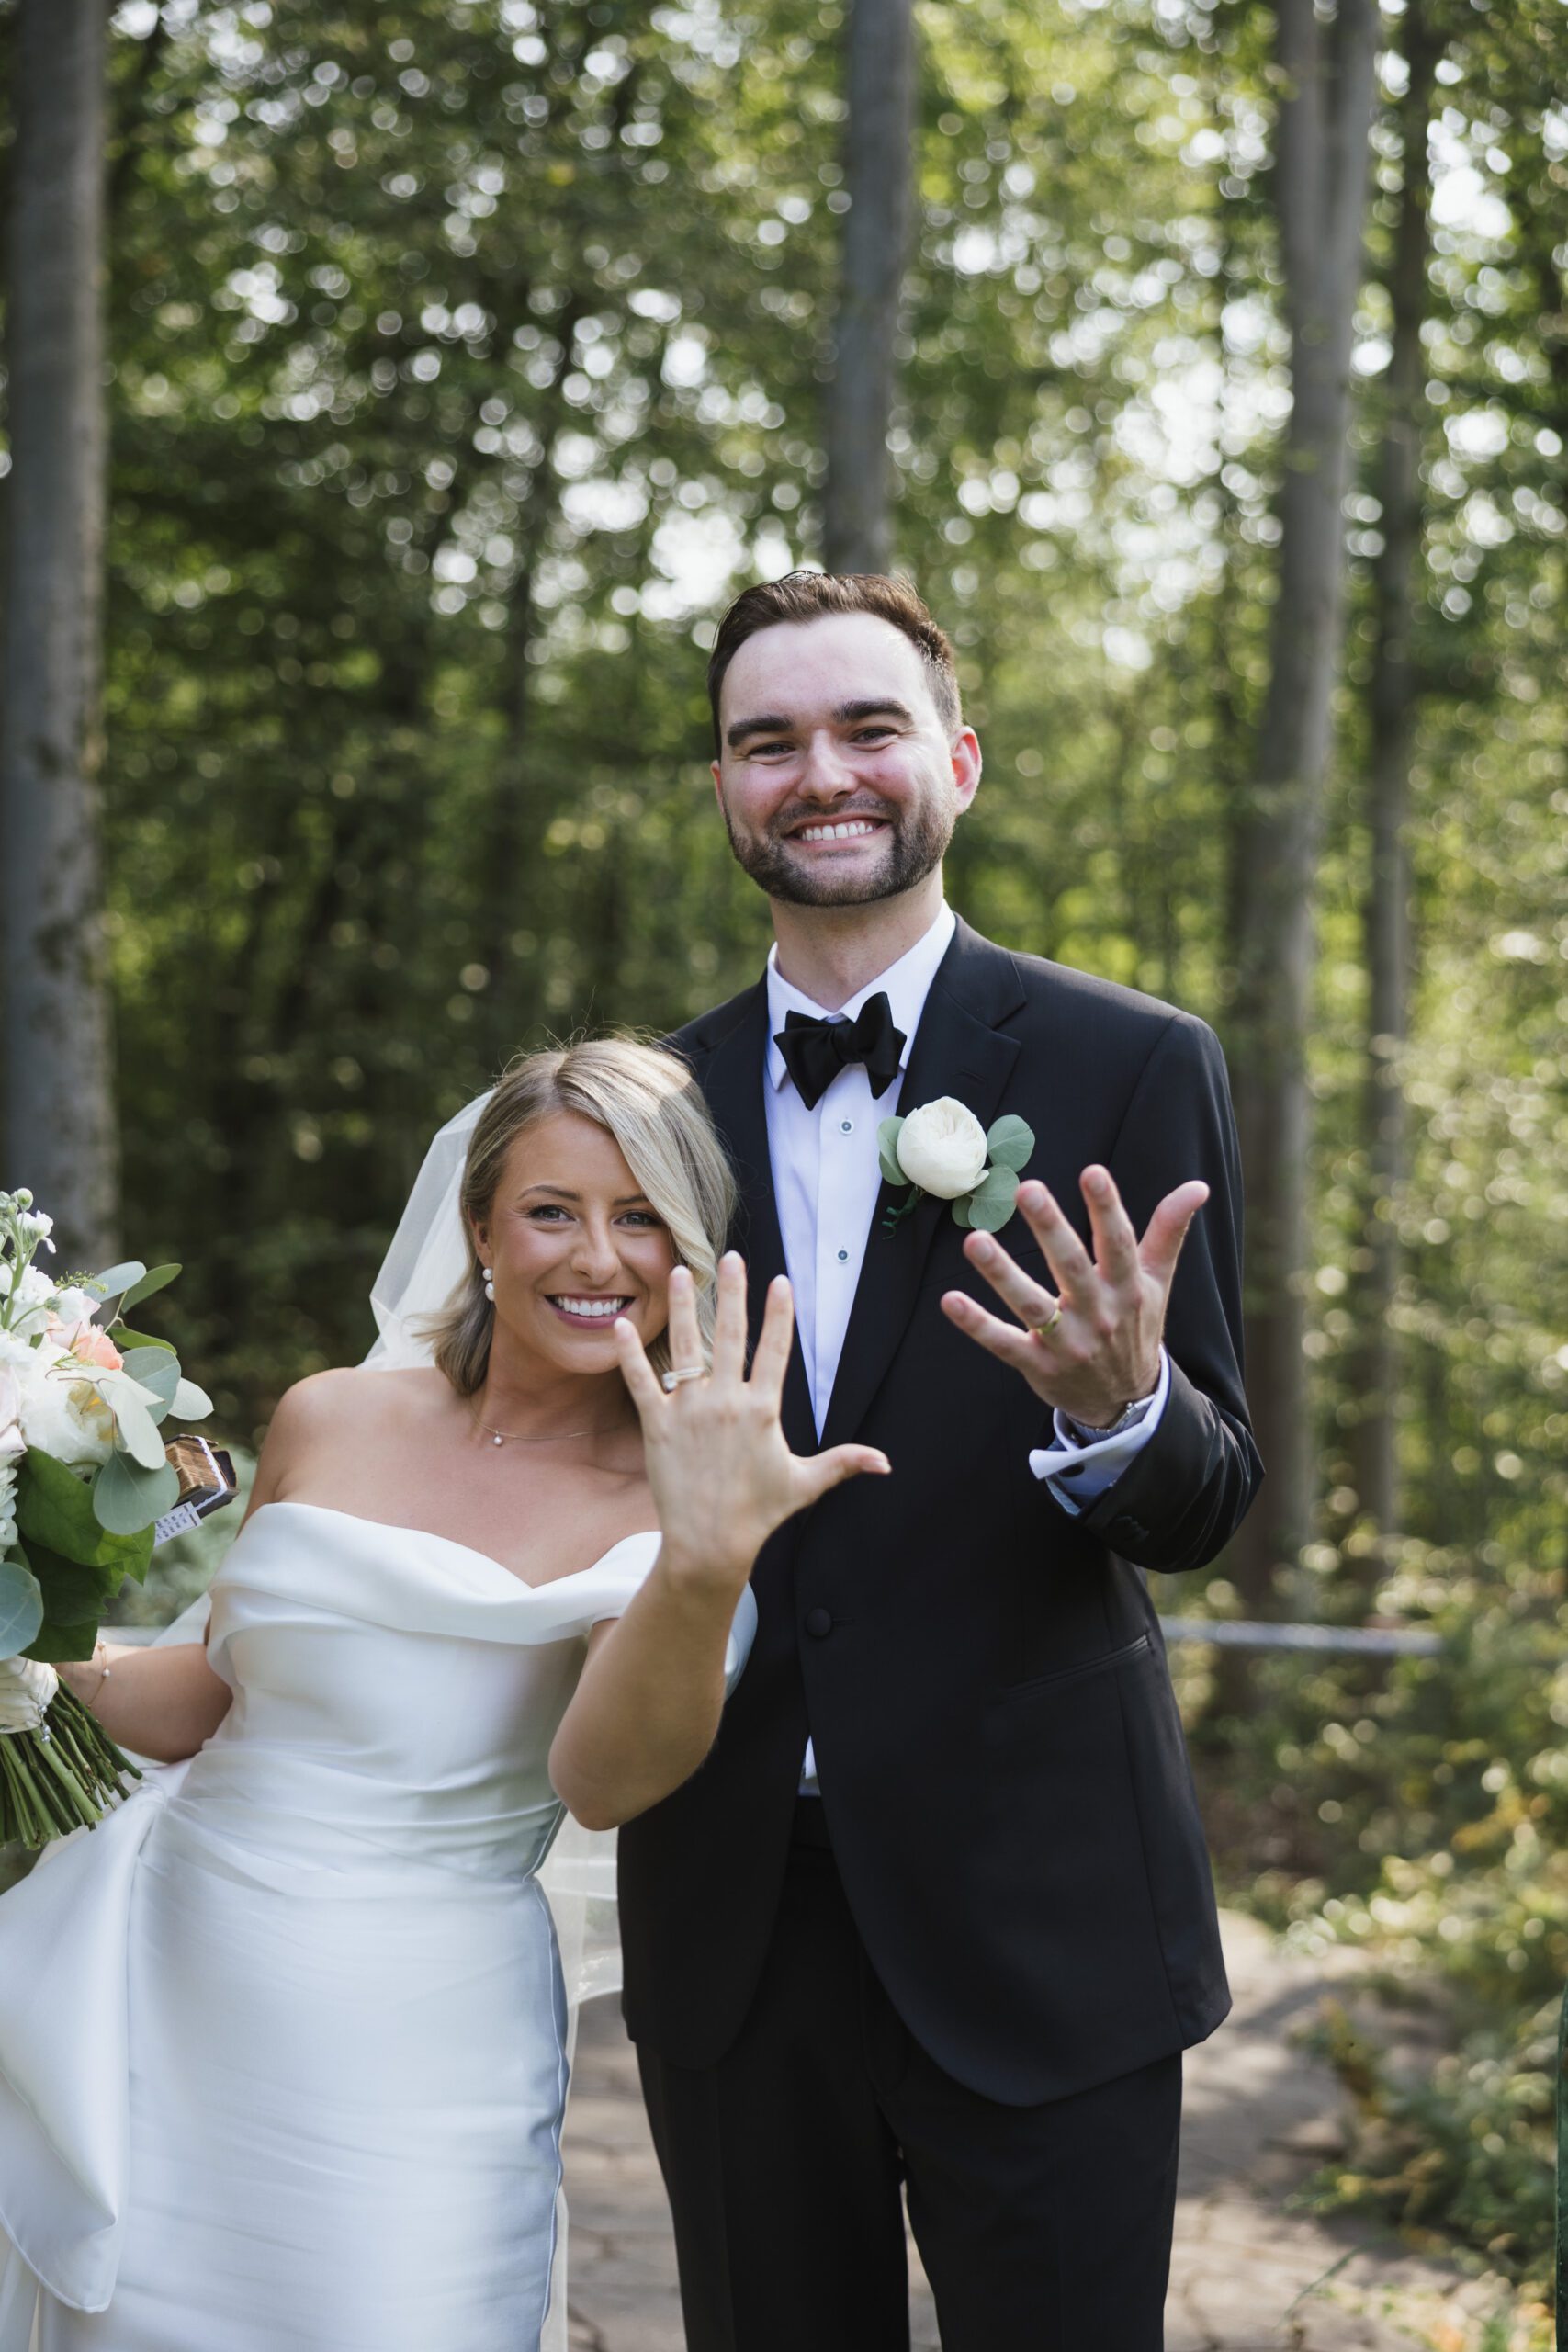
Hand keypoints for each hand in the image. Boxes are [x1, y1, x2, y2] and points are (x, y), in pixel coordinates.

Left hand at [615, 1254, 889, 1592]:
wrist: (708, 1544)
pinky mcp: (656, 1426)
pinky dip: (630, 1354)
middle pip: (732, 1335)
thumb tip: (886, 1463)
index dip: (779, 1314)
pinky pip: (640, 1382)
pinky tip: (622, 1325)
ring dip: (684, 1308)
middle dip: (733, 1292)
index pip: (775, 1350)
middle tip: (731, 1258)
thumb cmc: (758, 1513)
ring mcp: (688, 1411)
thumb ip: (843, 1463)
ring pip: (686, 1347)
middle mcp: (726, 1402)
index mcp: (762, 1410)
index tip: (781, 1281)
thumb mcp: (805, 1484)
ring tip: (681, 1273)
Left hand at [939, 1165, 1208, 1427]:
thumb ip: (1169, 1232)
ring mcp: (1066, 1342)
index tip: (1092, 1172)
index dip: (1107, 1208)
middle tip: (1028, 1189)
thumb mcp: (1158, 1282)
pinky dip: (977, 1324)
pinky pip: (1003, 1343)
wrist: (1125, 1402)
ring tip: (975, 1241)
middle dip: (1050, 1229)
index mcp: (1127, 1288)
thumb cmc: (1136, 1327)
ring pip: (1032, 1305)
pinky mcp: (1037, 1364)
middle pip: (1072, 1267)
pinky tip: (950, 1300)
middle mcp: (1098, 1313)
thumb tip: (1198, 1186)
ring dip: (1002, 1273)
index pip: (1119, 1243)